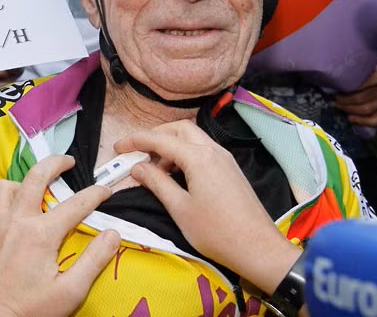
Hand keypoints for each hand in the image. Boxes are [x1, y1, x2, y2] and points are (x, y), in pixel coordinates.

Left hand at [0, 155, 119, 316]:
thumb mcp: (70, 292)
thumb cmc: (29, 312)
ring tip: (35, 186)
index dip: (95, 195)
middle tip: (69, 162)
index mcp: (41, 234)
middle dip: (55, 163)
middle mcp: (15, 222)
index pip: (76, 204)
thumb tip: (113, 234)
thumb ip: (94, 260)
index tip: (106, 192)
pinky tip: (7, 206)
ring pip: (4, 186)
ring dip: (21, 180)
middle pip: (35, 176)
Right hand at [114, 120, 299, 294]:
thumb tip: (138, 168)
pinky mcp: (231, 169)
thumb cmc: (216, 231)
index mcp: (198, 157)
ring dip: (171, 145)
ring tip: (156, 169)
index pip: (160, 139)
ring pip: (193, 137)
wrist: (258, 248)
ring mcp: (225, 158)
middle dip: (156, 136)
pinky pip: (204, 149)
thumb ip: (156, 183)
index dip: (136, 141)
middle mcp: (213, 150)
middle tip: (138, 153)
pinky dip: (186, 154)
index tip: (118, 147)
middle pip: (179, 129)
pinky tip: (177, 175)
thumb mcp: (179, 208)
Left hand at [334, 60, 376, 125]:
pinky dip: (361, 120)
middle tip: (335, 98)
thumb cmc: (370, 70)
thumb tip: (335, 75)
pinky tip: (350, 117)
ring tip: (339, 106)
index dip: (351, 85)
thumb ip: (356, 69)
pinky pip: (375, 120)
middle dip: (346, 100)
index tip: (338, 85)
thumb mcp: (366, 65)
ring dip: (349, 109)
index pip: (367, 81)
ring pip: (367, 109)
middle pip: (363, 97)